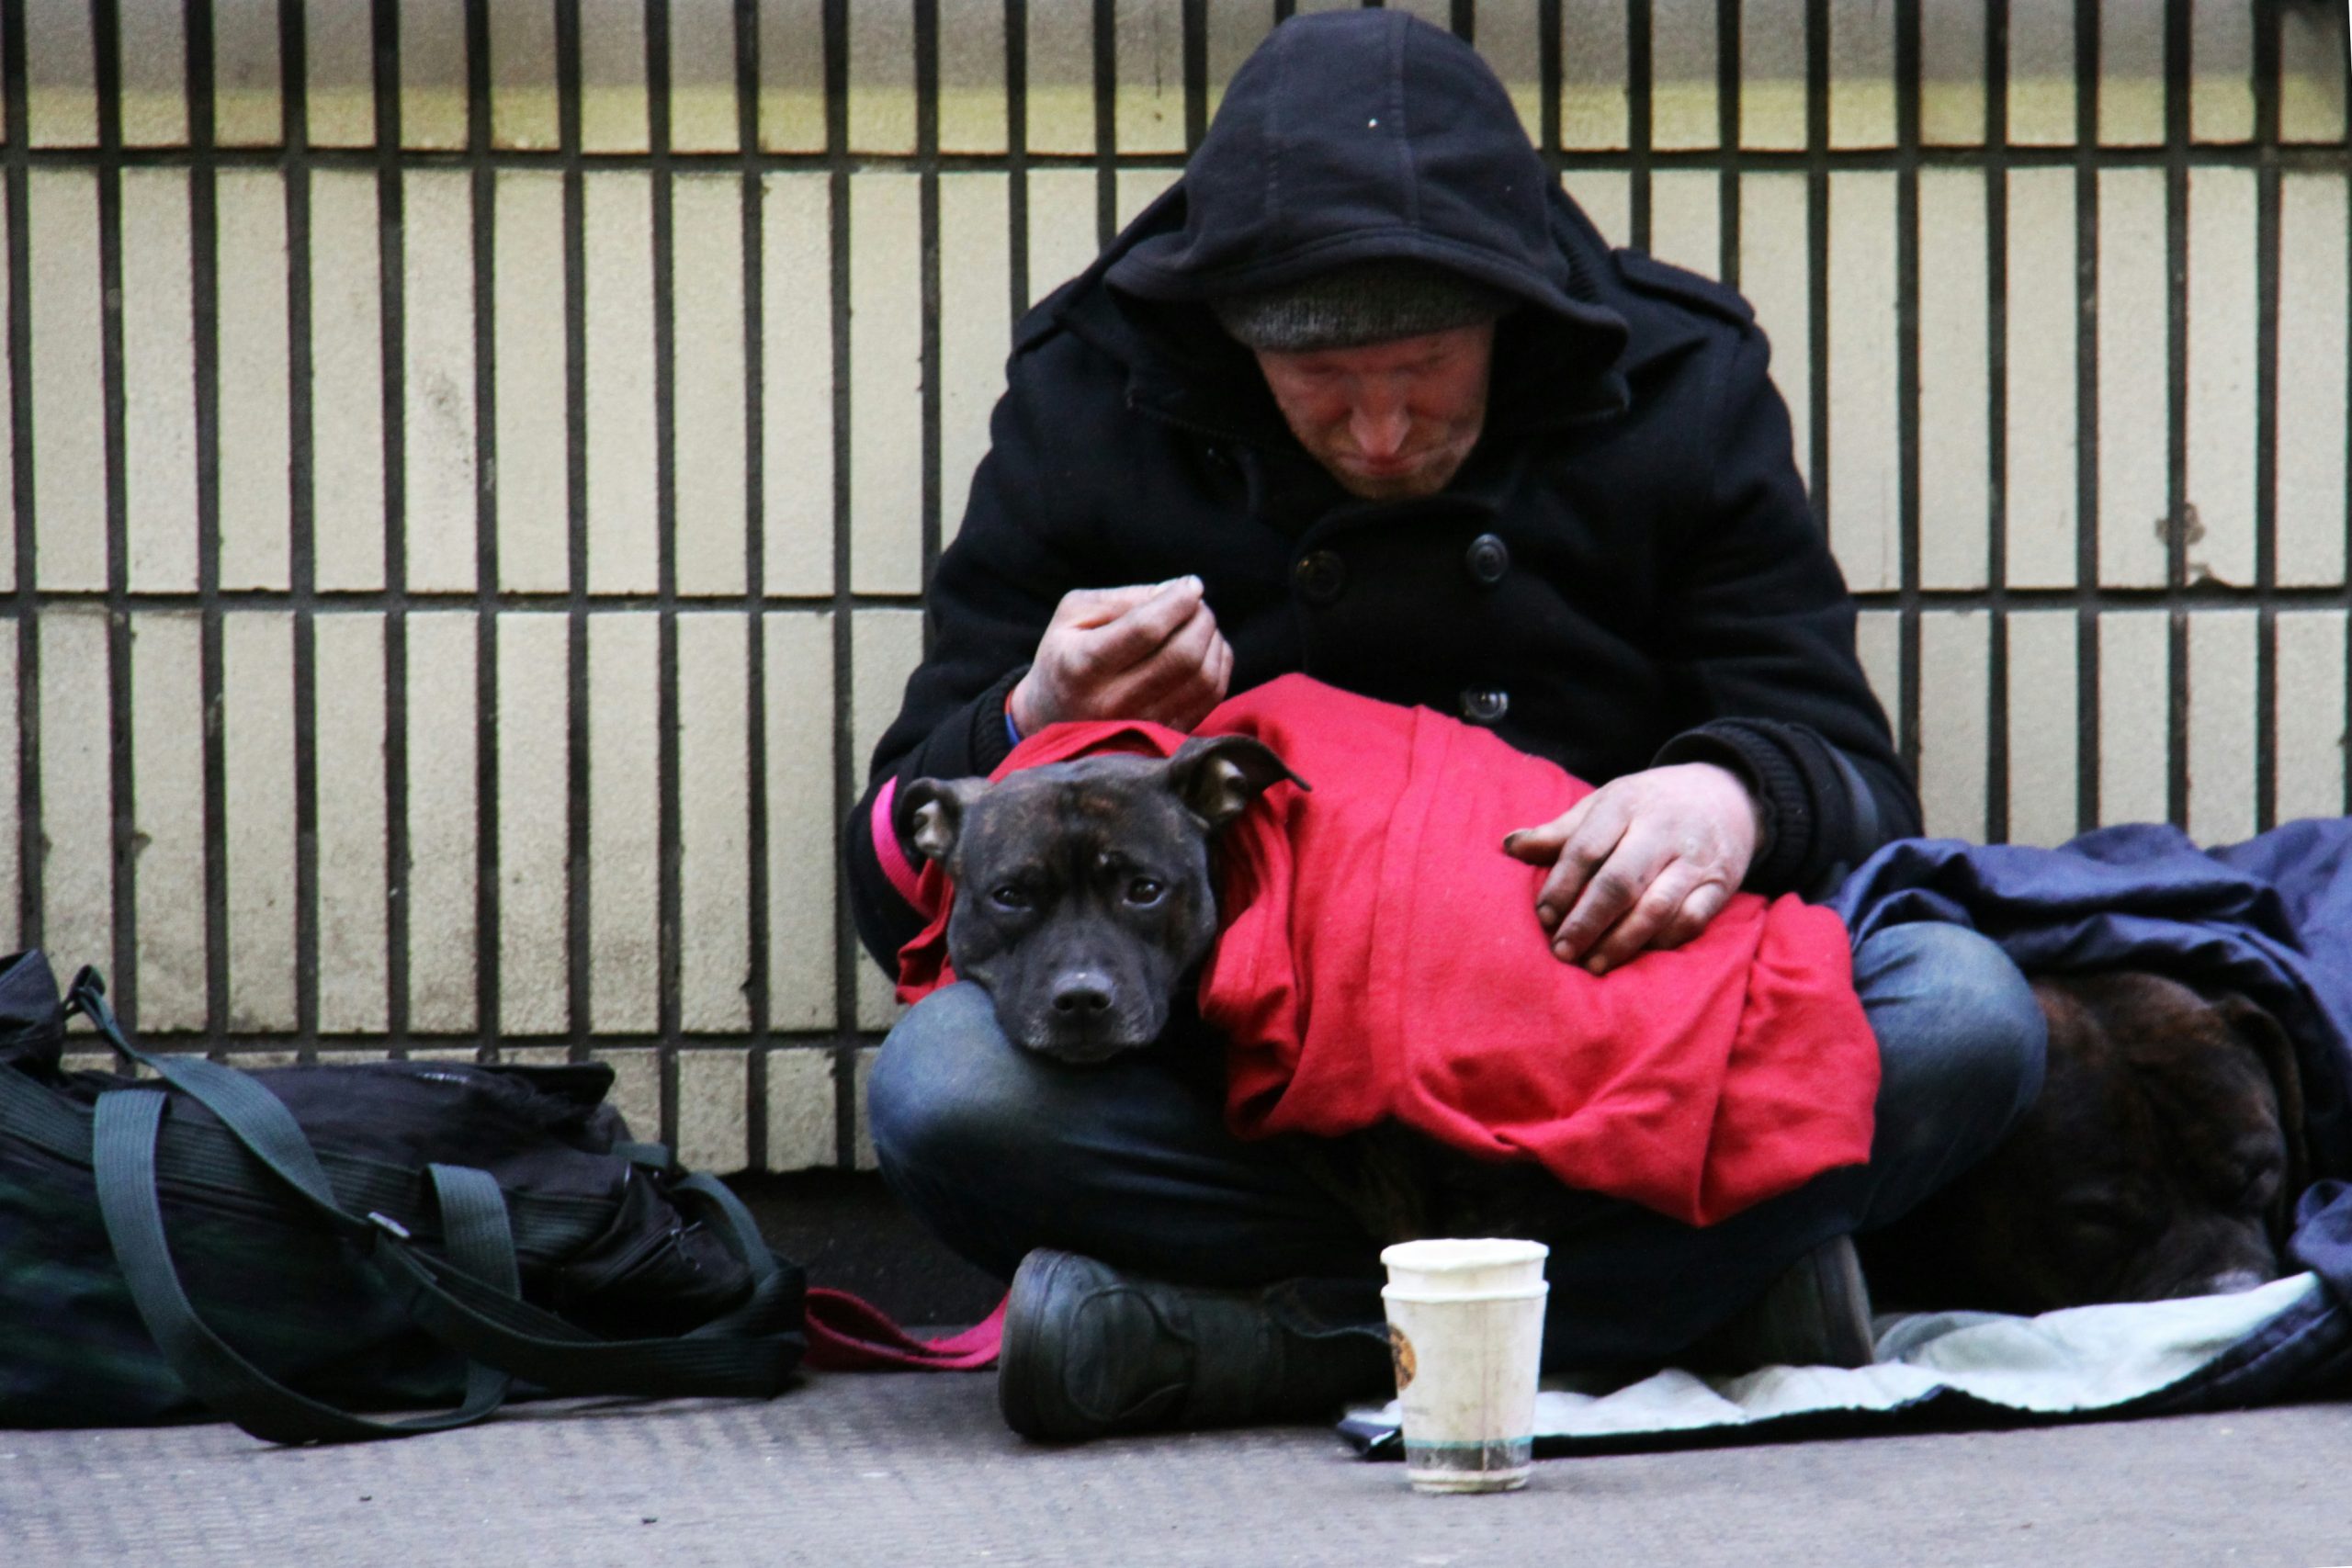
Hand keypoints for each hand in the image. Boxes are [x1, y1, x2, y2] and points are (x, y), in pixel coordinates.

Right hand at [1008, 577, 1233, 733]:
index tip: (1190, 585)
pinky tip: (1207, 649)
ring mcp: (1141, 725)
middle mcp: (1112, 702)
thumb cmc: (1066, 655)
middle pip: (1182, 655)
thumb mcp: (1074, 614)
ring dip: (1213, 640)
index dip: (1178, 601)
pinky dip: (1219, 665)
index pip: (1146, 629)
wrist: (1052, 717)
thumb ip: (1123, 598)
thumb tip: (1179, 590)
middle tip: (1197, 603)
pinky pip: (1210, 698)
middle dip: (1201, 618)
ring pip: (1202, 678)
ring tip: (1201, 623)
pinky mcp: (1164, 738)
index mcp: (1082, 666)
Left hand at [1501, 762, 1762, 975]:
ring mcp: (1695, 859)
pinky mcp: (1720, 885)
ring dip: (1621, 942)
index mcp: (1625, 804)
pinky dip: (1661, 943)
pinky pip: (1691, 921)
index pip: (1585, 849)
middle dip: (1586, 922)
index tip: (1542, 917)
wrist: (1726, 794)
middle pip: (1619, 882)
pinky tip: (1636, 956)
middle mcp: (1662, 830)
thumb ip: (1561, 831)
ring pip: (1656, 907)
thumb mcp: (1606, 805)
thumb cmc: (1649, 805)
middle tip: (1562, 951)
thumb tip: (1510, 846)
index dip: (1561, 886)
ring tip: (1593, 965)